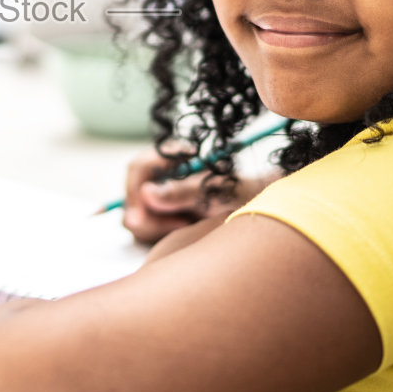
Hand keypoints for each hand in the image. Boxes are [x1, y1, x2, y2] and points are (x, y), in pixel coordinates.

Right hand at [120, 148, 281, 245]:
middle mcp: (162, 174)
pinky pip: (146, 228)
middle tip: (179, 226)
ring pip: (136, 216)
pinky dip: (161, 233)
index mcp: (174, 158)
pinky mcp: (163, 214)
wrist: (260, 208)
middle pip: (132, 195)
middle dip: (147, 217)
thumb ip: (184, 191)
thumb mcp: (218, 191)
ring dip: (158, 227)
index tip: (140, 217)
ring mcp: (160, 194)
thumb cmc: (244, 191)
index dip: (134, 191)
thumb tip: (147, 193)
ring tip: (189, 225)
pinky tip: (186, 229)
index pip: (138, 168)